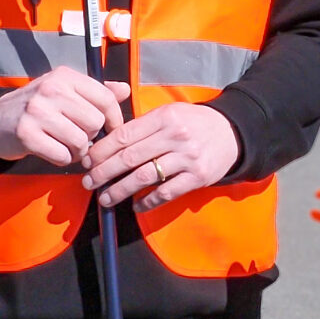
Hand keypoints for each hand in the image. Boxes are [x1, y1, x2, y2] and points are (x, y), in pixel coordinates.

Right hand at [0, 67, 130, 167]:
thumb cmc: (38, 106)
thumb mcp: (66, 91)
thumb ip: (96, 92)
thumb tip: (125, 90)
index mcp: (65, 76)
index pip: (105, 98)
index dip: (115, 119)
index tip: (113, 130)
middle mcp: (51, 89)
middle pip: (94, 122)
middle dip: (92, 136)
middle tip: (80, 137)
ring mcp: (37, 111)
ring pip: (80, 141)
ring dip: (78, 150)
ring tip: (67, 145)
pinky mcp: (26, 134)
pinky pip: (62, 155)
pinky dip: (63, 158)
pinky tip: (53, 150)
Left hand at [82, 103, 239, 211]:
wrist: (232, 133)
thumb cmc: (194, 123)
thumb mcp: (170, 113)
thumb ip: (143, 125)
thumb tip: (108, 143)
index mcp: (165, 117)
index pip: (124, 135)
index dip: (101, 150)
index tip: (87, 161)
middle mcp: (175, 136)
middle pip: (130, 158)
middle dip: (103, 172)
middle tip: (88, 182)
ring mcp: (187, 158)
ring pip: (144, 178)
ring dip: (120, 190)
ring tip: (105, 198)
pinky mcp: (197, 177)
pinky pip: (166, 193)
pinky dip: (147, 201)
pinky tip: (135, 205)